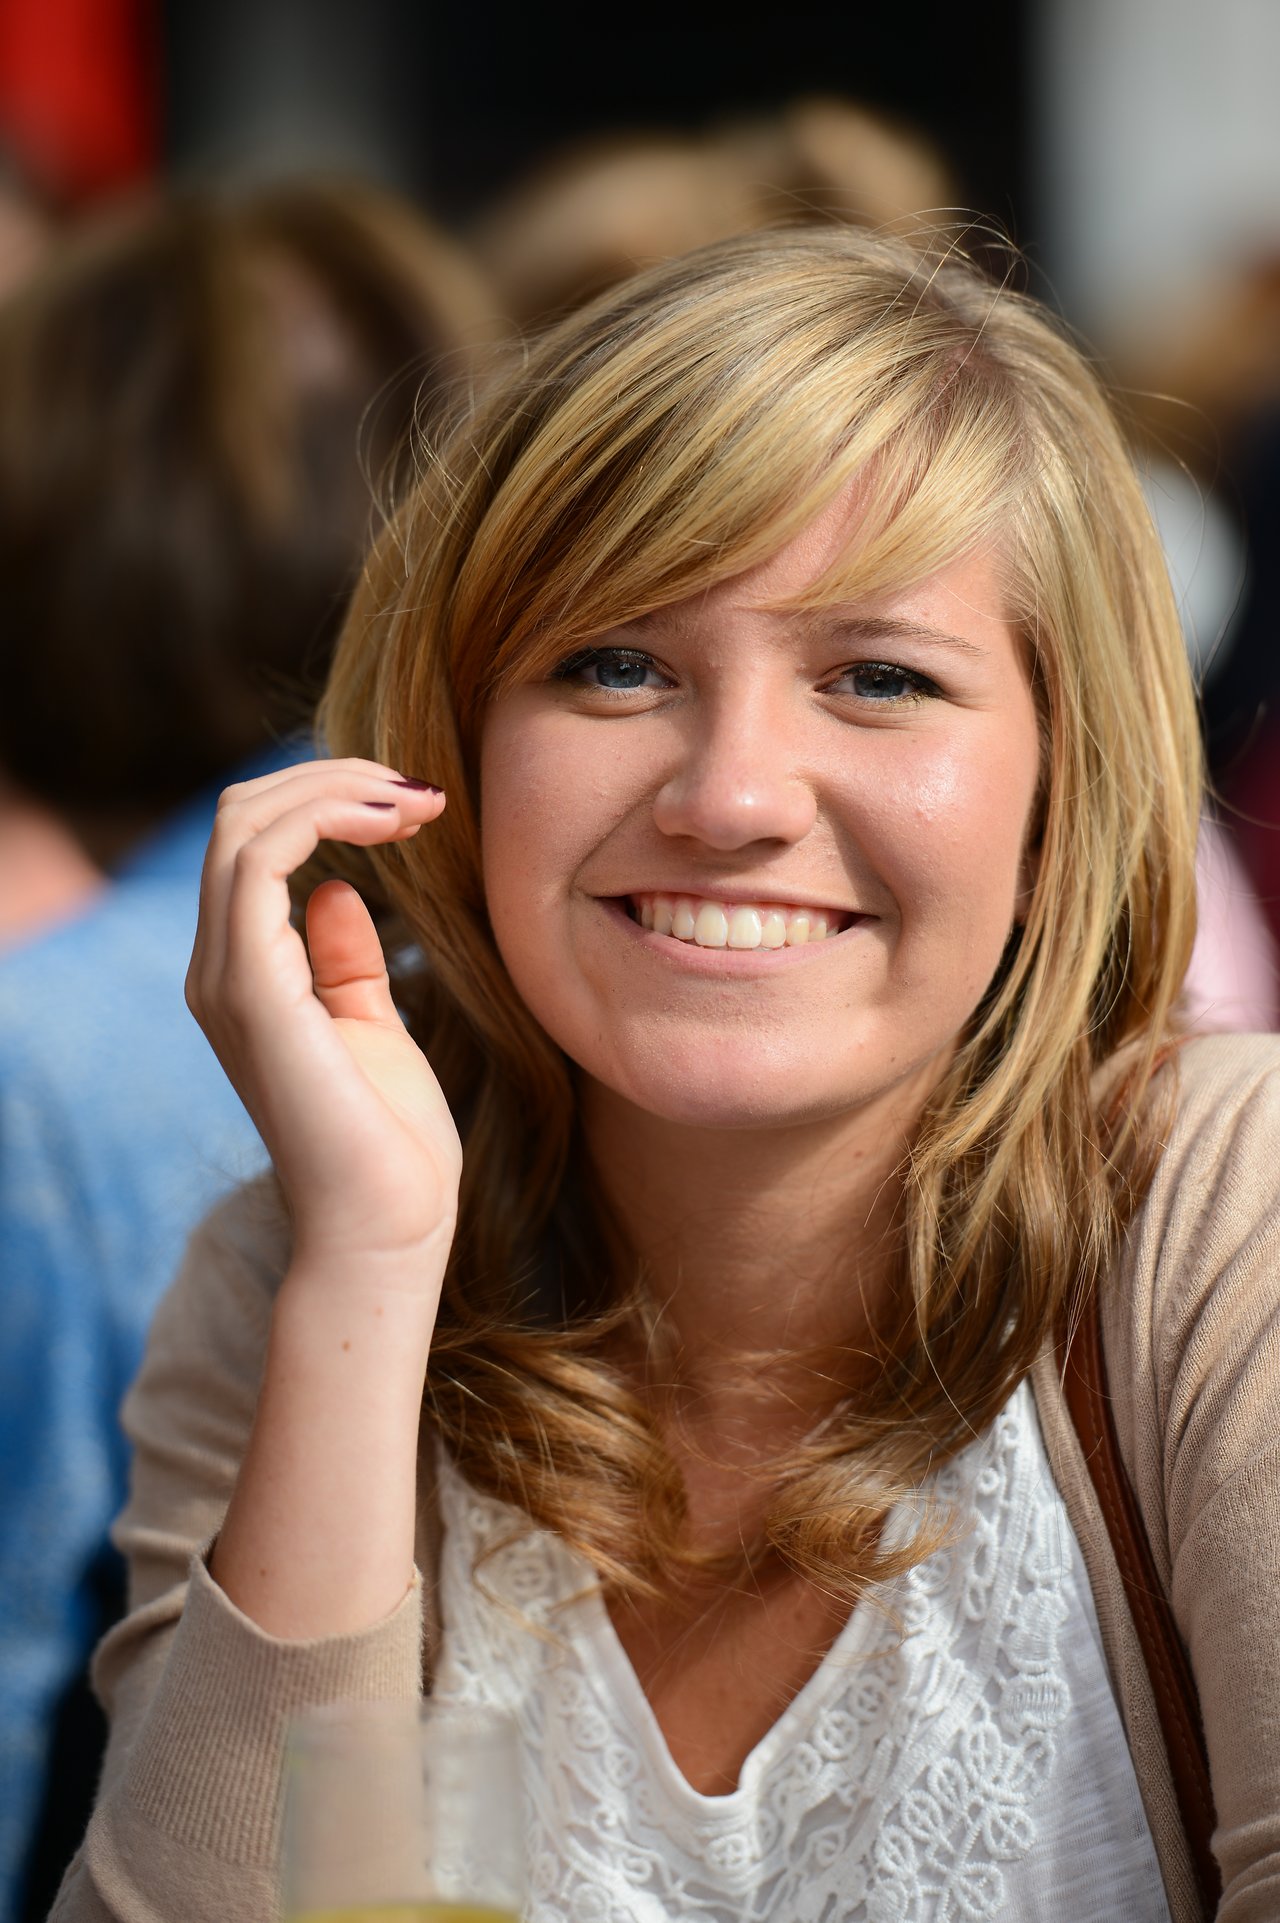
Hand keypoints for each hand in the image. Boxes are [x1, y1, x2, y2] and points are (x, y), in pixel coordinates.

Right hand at [186, 759, 460, 1292]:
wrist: (388, 1227)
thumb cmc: (390, 1141)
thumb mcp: (372, 1026)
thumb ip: (345, 961)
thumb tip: (339, 892)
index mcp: (243, 974)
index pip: (254, 839)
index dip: (330, 799)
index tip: (418, 804)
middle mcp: (218, 969)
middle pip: (241, 814)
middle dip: (334, 778)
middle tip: (422, 790)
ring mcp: (226, 979)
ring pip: (243, 823)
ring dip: (335, 790)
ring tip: (416, 801)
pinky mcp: (252, 993)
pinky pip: (260, 862)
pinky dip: (325, 820)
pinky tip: (392, 826)